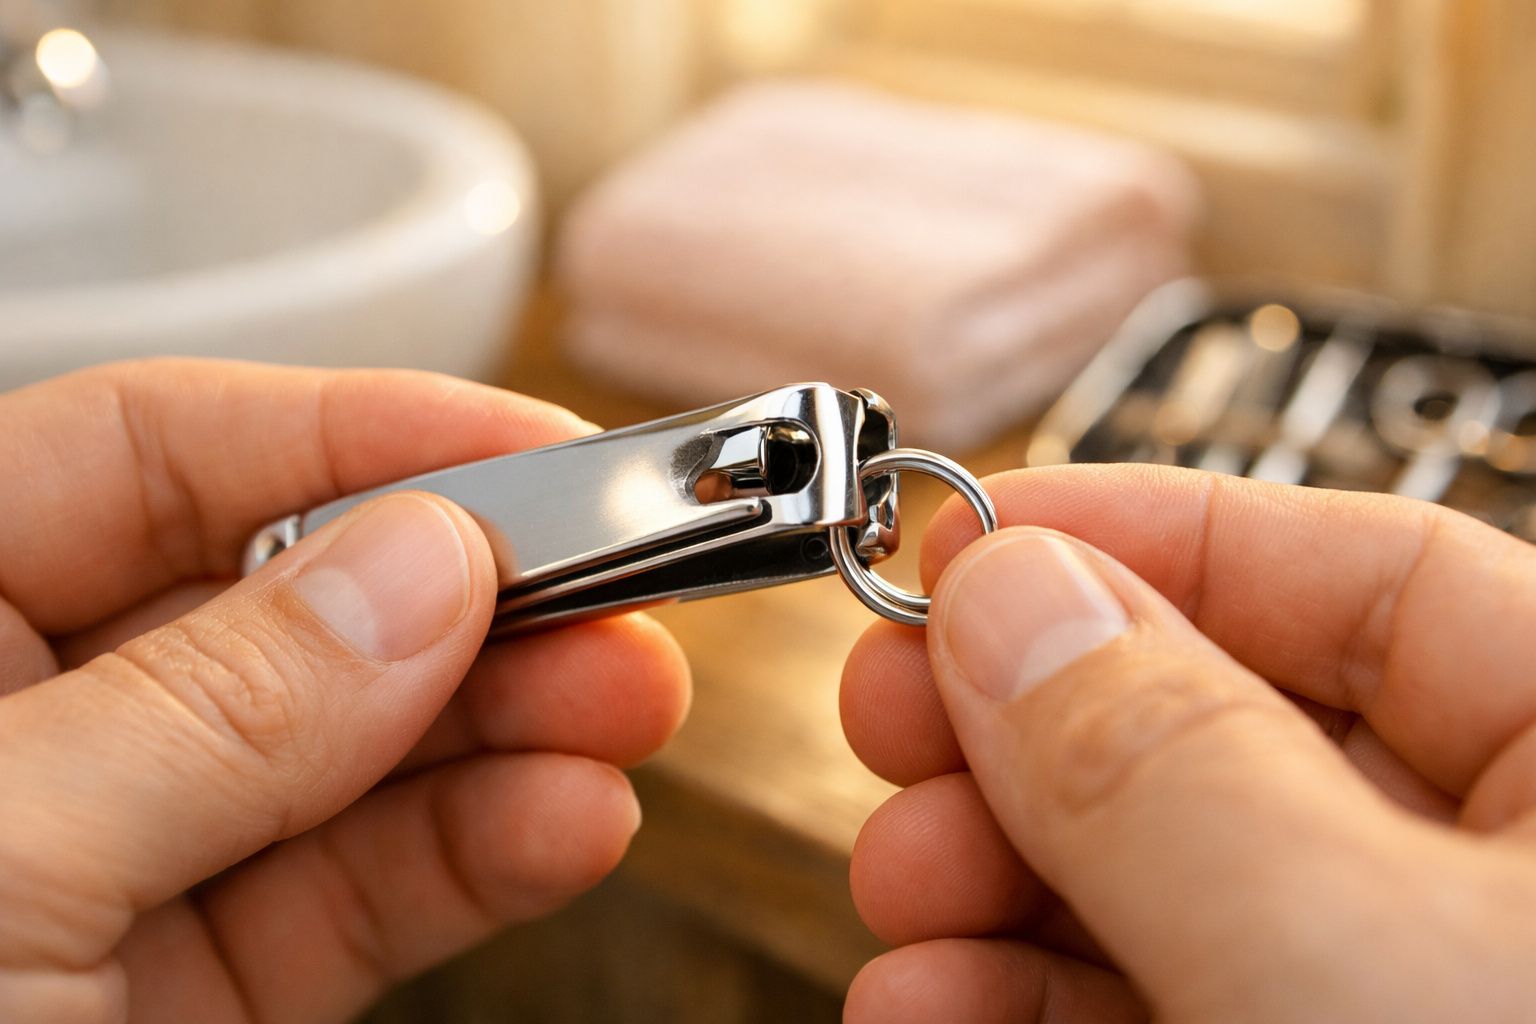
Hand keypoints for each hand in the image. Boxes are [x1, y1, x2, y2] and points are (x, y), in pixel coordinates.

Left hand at [0, 361, 689, 1021]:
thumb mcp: (5, 856)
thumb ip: (215, 710)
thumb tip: (418, 570)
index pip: (149, 452)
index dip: (353, 428)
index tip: (533, 443)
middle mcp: (33, 731)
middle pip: (287, 602)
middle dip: (473, 593)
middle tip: (621, 586)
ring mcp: (116, 866)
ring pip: (346, 756)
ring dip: (510, 726)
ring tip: (629, 703)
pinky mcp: (191, 996)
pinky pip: (352, 901)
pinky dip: (475, 860)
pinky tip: (570, 819)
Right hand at [841, 464, 1535, 1021]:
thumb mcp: (1348, 952)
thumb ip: (1168, 759)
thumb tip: (1012, 594)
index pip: (1383, 577)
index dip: (1158, 536)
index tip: (974, 539)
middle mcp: (1511, 886)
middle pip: (1234, 732)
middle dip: (1028, 729)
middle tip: (890, 715)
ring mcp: (1409, 995)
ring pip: (1172, 883)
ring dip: (995, 878)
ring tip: (897, 889)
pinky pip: (1158, 1007)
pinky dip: (1023, 998)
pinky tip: (930, 1000)